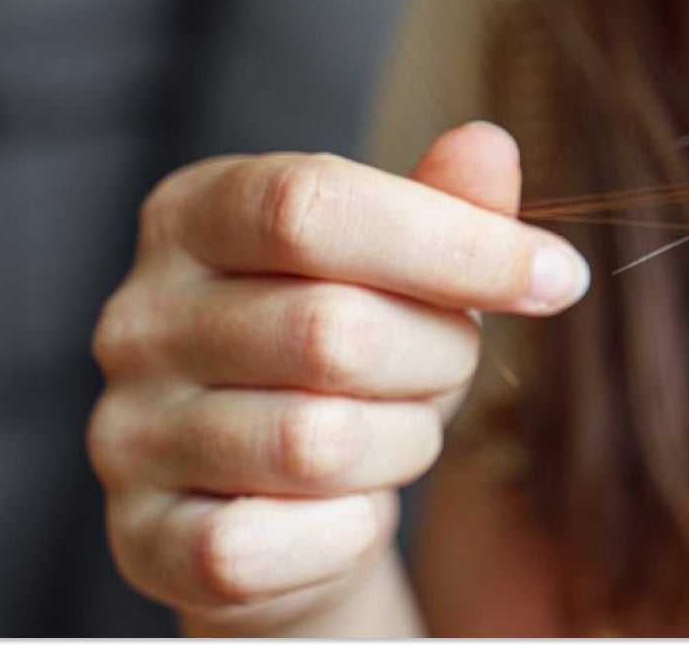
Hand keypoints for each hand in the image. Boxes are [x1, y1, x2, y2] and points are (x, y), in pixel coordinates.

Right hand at [88, 123, 588, 632]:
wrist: (280, 507)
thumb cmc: (351, 361)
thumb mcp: (407, 271)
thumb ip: (446, 206)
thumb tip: (488, 146)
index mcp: (195, 214)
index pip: (315, 207)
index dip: (454, 243)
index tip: (559, 278)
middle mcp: (140, 315)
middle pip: (332, 330)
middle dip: (439, 357)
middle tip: (449, 368)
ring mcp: (129, 431)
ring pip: (316, 444)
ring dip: (402, 445)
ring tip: (396, 434)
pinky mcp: (144, 539)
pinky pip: (271, 541)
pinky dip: (347, 531)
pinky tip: (348, 509)